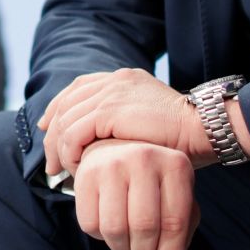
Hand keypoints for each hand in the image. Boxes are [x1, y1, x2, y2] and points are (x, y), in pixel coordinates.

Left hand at [38, 68, 204, 177]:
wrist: (202, 129)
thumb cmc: (182, 135)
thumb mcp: (147, 120)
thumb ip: (124, 121)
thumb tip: (100, 139)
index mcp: (123, 78)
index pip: (78, 88)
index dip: (58, 107)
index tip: (47, 128)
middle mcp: (114, 80)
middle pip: (67, 104)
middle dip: (52, 134)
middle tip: (50, 162)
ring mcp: (111, 92)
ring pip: (66, 120)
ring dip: (59, 148)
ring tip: (61, 171)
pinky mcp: (110, 110)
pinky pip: (74, 133)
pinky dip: (69, 152)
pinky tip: (74, 167)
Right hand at [72, 140, 198, 249]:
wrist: (116, 150)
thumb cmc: (151, 183)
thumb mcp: (176, 199)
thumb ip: (179, 235)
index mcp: (175, 165)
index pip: (175, 222)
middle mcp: (144, 158)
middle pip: (144, 226)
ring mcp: (112, 164)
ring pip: (115, 228)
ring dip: (122, 248)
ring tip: (128, 244)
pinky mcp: (85, 175)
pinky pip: (89, 224)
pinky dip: (100, 237)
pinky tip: (110, 227)